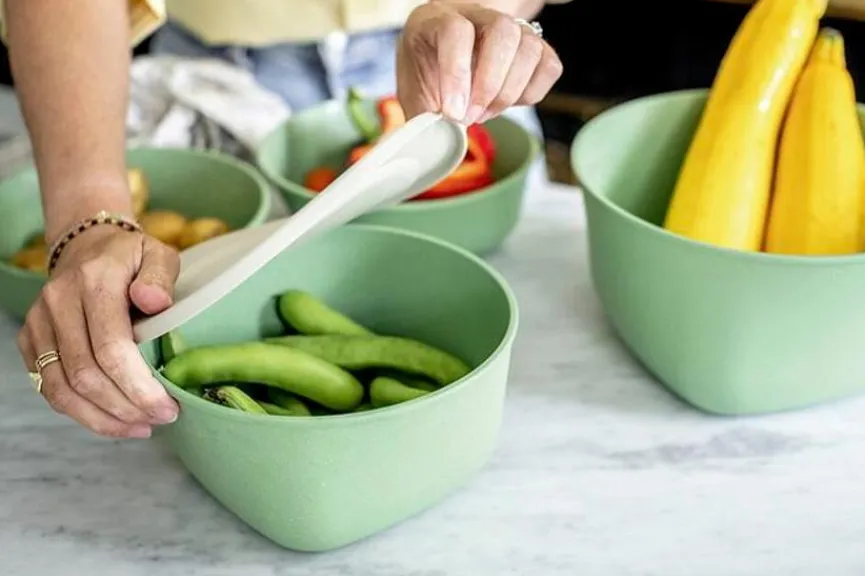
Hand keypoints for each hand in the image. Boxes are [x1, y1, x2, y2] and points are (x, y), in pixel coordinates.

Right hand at [16, 224, 180, 437]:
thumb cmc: (131, 257)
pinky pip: (50, 388)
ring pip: (61, 389)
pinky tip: (114, 420)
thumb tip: (155, 302)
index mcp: (93, 282)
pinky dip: (82, 413)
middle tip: (161, 418)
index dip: (138, 386)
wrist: (87, 245)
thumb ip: (161, 275)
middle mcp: (58, 304)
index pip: (110, 348)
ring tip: (140, 427)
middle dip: (125, 407)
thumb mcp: (158, 254)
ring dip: (102, 418)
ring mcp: (38, 323)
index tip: (168, 406)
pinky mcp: (29, 340)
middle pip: (85, 375)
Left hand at [396, 0, 562, 123]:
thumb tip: (434, 148)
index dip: (457, 74)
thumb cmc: (427, 74)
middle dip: (490, 85)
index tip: (453, 114)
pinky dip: (532, 93)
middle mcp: (478, 15)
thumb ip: (423, 117)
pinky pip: (549, 66)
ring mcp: (511, 27)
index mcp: (437, 19)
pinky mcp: (535, 47)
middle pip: (502, 31)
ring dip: (510, 92)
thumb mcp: (414, 93)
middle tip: (472, 117)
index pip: (456, 32)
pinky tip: (508, 104)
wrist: (446, 57)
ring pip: (530, 47)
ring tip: (485, 113)